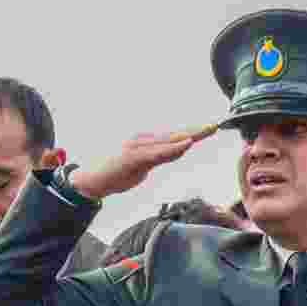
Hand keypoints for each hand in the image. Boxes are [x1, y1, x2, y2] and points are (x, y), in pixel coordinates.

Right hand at [55, 125, 217, 202]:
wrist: (91, 179)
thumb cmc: (114, 174)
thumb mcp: (141, 167)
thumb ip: (159, 158)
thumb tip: (176, 151)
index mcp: (146, 142)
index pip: (174, 137)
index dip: (193, 132)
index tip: (210, 128)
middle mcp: (143, 139)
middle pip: (175, 135)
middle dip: (196, 131)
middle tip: (215, 125)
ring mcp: (137, 146)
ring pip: (168, 141)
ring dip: (189, 135)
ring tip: (207, 130)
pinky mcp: (132, 156)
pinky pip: (157, 153)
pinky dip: (172, 148)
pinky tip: (186, 144)